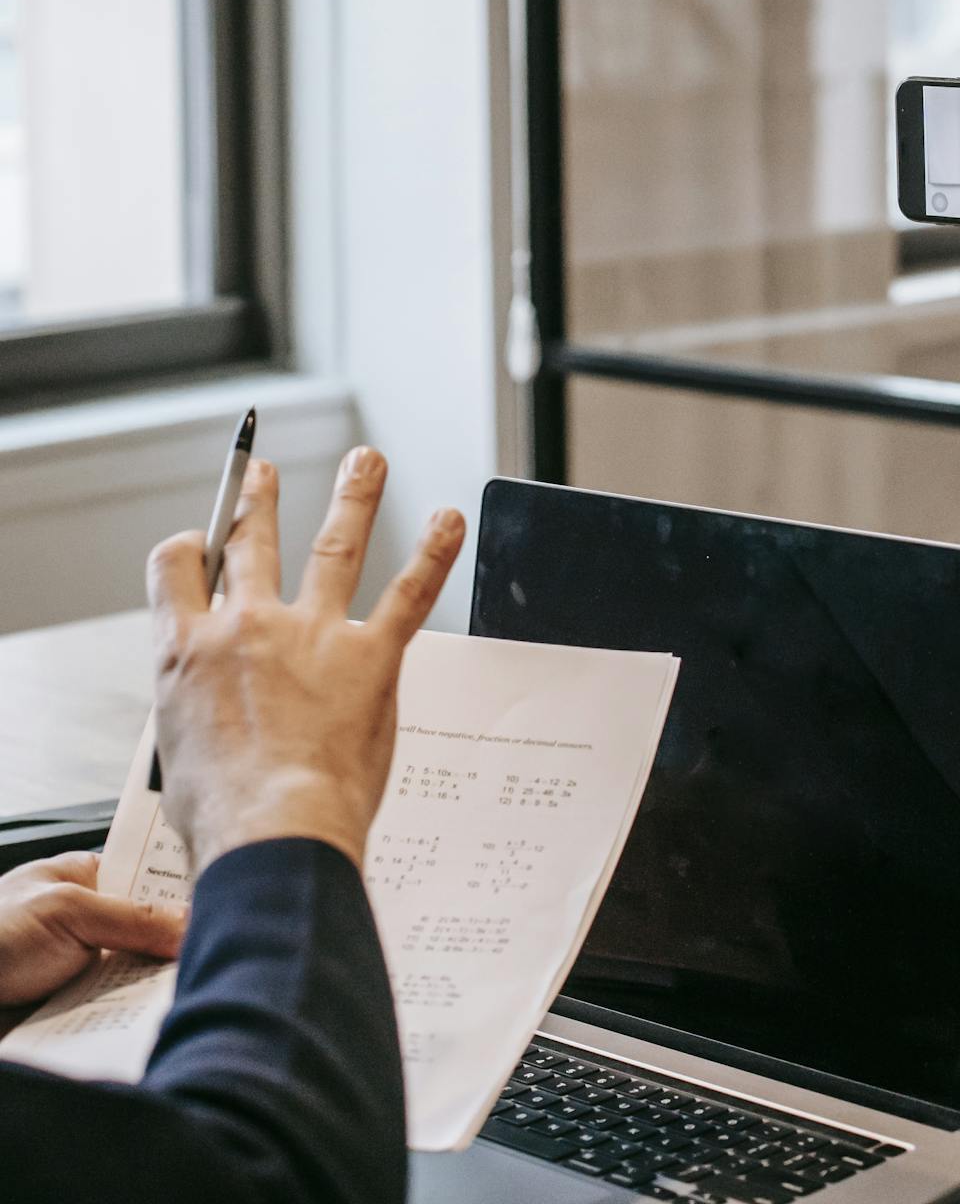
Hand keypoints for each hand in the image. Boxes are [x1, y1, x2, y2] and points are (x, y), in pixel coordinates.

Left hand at [0, 851, 184, 1007]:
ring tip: (177, 995)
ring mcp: (86, 966)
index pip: (152, 877)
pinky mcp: (79, 1007)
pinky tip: (145, 1024)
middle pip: (153, 931)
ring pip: (140, 975)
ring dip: (153, 987)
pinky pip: (120, 1011)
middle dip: (173, 946)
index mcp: (89, 879)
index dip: (185, 890)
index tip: (216, 907)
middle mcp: (91, 921)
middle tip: (199, 956)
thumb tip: (189, 925)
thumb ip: (132, 917)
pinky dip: (132, 1018)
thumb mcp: (66, 910)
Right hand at [147, 448, 465, 873]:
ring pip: (334, 547)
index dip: (185, 550)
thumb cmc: (225, 817)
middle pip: (248, 543)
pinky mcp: (370, 656)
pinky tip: (448, 521)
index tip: (198, 543)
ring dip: (353, 496)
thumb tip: (215, 717)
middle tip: (263, 471)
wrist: (272, 833)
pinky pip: (409, 593)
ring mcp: (312, 635)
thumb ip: (199, 711)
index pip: (174, 571)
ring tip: (366, 462)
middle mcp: (247, 627)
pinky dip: (433, 552)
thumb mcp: (179, 754)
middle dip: (256, 500)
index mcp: (186, 653)